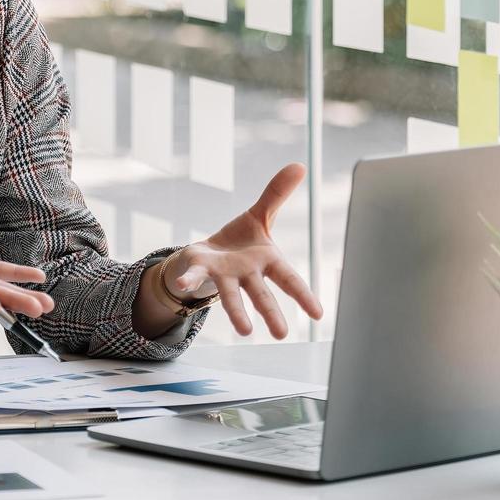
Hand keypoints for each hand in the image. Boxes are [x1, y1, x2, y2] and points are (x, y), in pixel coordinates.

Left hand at [163, 163, 324, 338]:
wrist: (209, 255)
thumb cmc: (241, 242)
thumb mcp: (260, 214)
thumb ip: (277, 193)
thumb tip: (300, 165)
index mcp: (266, 261)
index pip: (289, 279)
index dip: (303, 295)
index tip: (318, 314)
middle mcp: (247, 274)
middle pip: (261, 294)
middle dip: (271, 313)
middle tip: (281, 334)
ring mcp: (224, 276)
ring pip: (231, 295)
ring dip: (237, 313)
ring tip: (244, 331)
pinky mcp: (201, 271)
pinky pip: (194, 276)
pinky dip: (188, 281)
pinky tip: (181, 286)